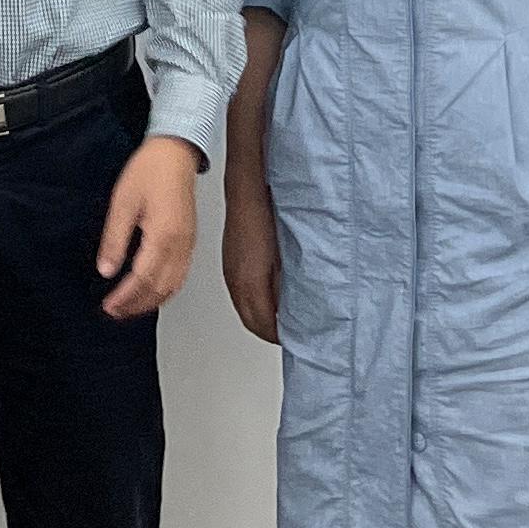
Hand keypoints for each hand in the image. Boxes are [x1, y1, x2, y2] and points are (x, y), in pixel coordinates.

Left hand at [99, 136, 199, 320]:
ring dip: (150, 302)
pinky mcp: (189, 241)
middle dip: (136, 306)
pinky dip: (165, 291)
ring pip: (172, 286)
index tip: (108, 306)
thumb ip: (114, 240)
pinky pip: (180, 275)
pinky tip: (151, 292)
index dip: (124, 298)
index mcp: (163, 236)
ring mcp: (188, 244)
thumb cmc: (150, 170)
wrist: (175, 152)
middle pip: (159, 289)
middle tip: (114, 312)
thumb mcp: (122, 202)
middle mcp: (180, 245)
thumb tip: (106, 269)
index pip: (142, 279)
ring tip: (129, 308)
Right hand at [220, 175, 281, 344]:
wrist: (247, 189)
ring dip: (262, 316)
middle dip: (270, 330)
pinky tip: (270, 293)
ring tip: (284, 315)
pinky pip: (240, 292)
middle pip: (251, 322)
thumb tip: (298, 307)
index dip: (280, 336)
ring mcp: (231, 272)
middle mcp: (236, 281)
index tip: (296, 338)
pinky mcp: (231, 263)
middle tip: (292, 331)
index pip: (263, 326)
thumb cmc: (267, 216)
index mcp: (249, 283)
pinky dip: (255, 300)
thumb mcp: (286, 258)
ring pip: (245, 308)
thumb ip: (289, 287)